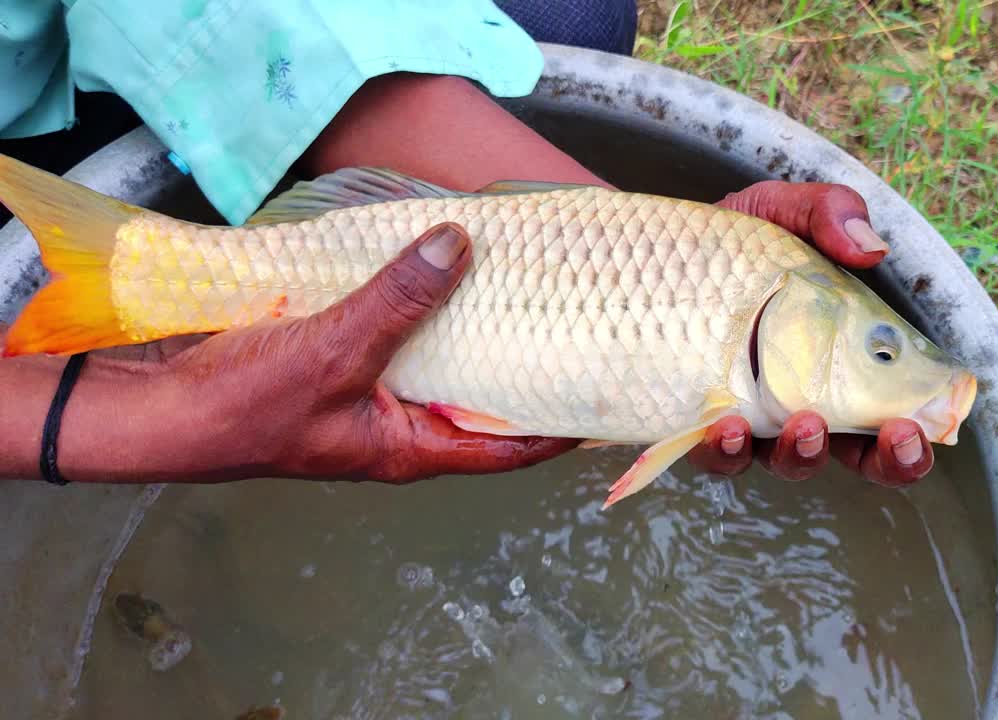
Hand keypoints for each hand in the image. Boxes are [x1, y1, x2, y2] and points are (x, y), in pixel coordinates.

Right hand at [0, 223, 575, 484]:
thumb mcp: (334, 351)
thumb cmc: (244, 407)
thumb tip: (460, 246)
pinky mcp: (343, 362)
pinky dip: (423, 305)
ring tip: (522, 280)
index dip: (562, 423)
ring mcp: (372, 395)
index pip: (510, 446)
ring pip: (444, 361)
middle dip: (526, 360)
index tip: (605, 386)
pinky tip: (441, 266)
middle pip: (483, 397)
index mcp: (413, 448)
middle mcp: (402, 426)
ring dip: (475, 325)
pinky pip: (400, 334)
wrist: (158, 408)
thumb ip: (398, 301)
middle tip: (573, 315)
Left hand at [687, 181, 934, 486]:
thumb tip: (871, 247)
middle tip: (895, 440)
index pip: (882, 415)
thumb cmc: (711, 242)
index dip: (908, 437)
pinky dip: (721, 447)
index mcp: (827, 362)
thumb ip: (823, 213)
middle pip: (847, 453)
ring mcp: (734, 419)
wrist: (619, 257)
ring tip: (804, 424)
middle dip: (881, 462)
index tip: (921, 425)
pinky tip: (723, 424)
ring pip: (776, 462)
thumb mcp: (772, 210)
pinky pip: (704, 455)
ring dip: (800, 454)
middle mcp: (786, 402)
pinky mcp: (678, 427)